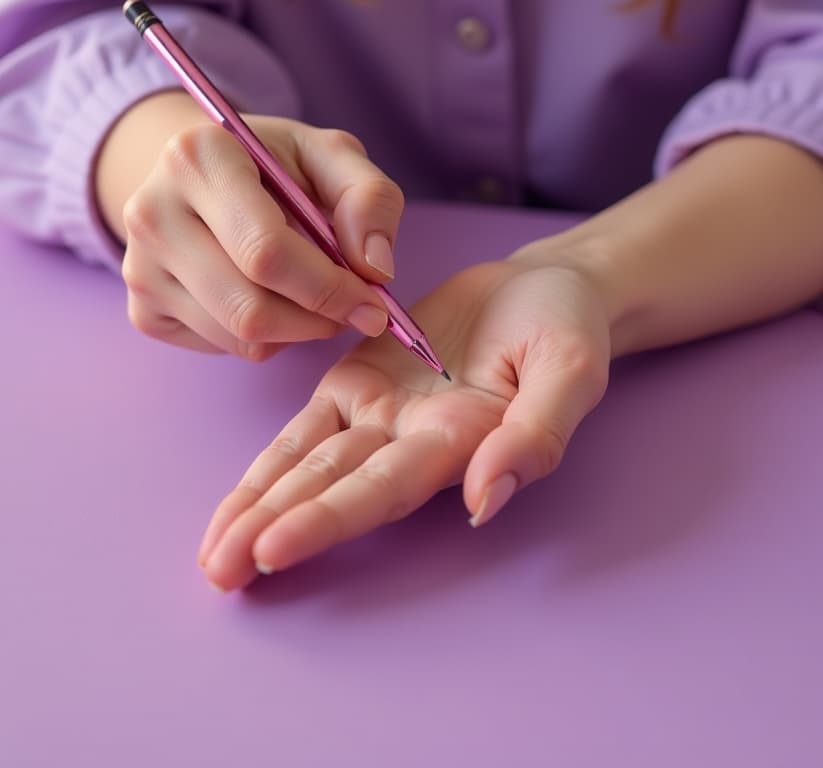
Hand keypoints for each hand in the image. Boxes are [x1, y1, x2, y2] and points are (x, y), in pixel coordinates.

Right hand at [97, 94, 402, 358]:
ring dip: (299, 330)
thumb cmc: (276, 164)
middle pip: (250, 306)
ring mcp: (138, 266)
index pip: (265, 250)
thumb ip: (369, 199)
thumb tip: (374, 268)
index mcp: (197, 157)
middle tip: (356, 310)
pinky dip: (266, 336)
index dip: (330, 288)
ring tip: (319, 296)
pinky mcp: (142, 309)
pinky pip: (222, 348)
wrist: (204, 174)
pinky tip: (273, 296)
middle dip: (319, 319)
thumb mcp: (332, 155)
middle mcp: (151, 211)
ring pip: (239, 336)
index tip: (375, 304)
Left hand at [198, 254, 611, 590]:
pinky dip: (270, 461)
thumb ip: (534, 433)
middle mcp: (411, 440)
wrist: (543, 290)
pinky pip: (307, 425)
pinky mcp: (359, 380)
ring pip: (310, 463)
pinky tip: (236, 501)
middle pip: (334, 487)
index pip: (385, 488)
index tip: (273, 547)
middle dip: (275, 527)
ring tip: (214, 556)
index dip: (330, 517)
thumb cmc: (567, 330)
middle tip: (220, 571)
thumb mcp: (569, 371)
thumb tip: (484, 498)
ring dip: (260, 506)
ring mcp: (381, 412)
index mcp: (460, 442)